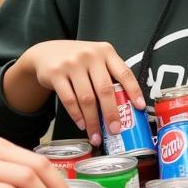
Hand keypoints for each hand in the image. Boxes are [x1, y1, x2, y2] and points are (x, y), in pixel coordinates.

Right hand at [20, 40, 145, 146]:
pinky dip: (77, 115)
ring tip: (96, 135)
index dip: (134, 91)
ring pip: (86, 98)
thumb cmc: (78, 60)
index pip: (124, 72)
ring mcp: (72, 64)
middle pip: (105, 89)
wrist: (47, 52)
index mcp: (106, 52)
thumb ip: (109, 74)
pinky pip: (69, 99)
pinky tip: (82, 124)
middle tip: (115, 130)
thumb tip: (126, 105)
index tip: (140, 107)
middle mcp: (90, 55)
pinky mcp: (56, 74)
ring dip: (93, 121)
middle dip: (112, 113)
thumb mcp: (96, 58)